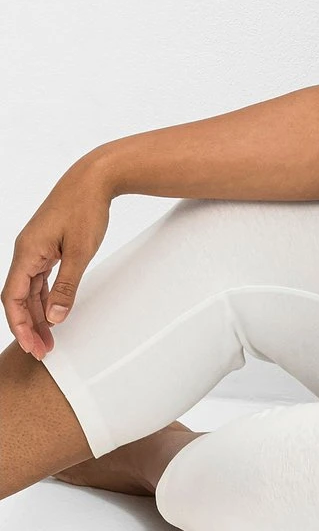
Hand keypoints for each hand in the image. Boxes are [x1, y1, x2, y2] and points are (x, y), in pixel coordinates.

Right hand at [3, 160, 112, 360]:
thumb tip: (56, 318)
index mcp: (26, 252)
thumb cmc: (85, 209)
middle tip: (42, 352)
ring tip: (50, 339)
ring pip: (30, 289)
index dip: (19, 325)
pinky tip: (53, 314)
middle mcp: (26, 251)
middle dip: (29, 326)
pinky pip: (41, 278)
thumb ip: (67, 286)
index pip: (13, 298)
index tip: (31, 346)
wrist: (94, 178)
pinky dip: (46, 297)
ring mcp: (36, 249)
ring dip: (38, 314)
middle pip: (20, 297)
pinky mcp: (48, 246)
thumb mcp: (80, 252)